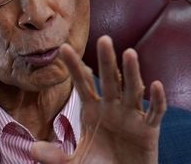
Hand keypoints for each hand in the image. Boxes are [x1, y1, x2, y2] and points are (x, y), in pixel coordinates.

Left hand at [30, 35, 165, 163]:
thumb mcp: (74, 163)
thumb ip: (56, 156)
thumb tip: (33, 148)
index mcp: (93, 111)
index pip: (83, 84)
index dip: (75, 67)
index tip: (63, 48)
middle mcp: (113, 108)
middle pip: (110, 80)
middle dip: (107, 61)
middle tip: (104, 39)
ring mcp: (132, 117)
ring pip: (133, 90)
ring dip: (132, 72)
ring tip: (130, 53)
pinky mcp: (149, 131)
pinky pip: (154, 113)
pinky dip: (157, 100)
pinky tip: (156, 85)